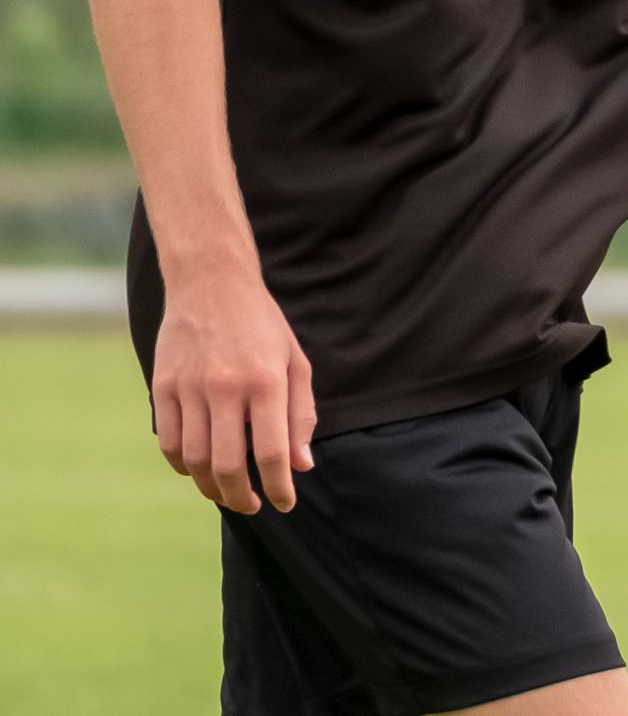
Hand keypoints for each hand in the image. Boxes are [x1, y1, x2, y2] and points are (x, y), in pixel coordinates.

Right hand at [151, 261, 314, 512]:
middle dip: (242, 497)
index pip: (271, 451)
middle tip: (253, 506)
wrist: (211, 284)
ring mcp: (189, 388)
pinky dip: (183, 465)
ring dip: (211, 487)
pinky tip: (198, 469)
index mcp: (266, 381)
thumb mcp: (296, 362)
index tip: (285, 503)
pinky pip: (170, 441)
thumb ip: (301, 414)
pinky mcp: (163, 387)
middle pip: (227, 464)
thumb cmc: (262, 326)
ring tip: (227, 493)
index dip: (278, 486)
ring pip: (194, 460)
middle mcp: (226, 387)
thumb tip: (301, 465)